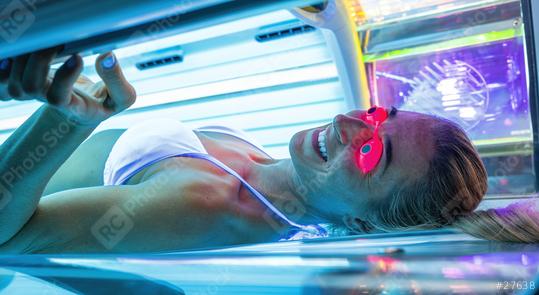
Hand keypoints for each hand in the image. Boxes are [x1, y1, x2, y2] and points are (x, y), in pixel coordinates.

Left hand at [0, 47, 135, 125]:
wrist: (84, 109)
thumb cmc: (104, 102)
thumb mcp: (122, 98)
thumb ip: (117, 81)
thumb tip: (107, 56)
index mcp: (73, 107)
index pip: (57, 98)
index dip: (63, 78)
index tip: (78, 57)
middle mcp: (50, 101)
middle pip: (29, 87)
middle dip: (38, 61)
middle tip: (58, 42)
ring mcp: (36, 92)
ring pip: (15, 82)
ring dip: (25, 58)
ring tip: (48, 42)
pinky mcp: (27, 81)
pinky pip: (8, 77)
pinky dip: (14, 61)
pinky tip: (32, 48)